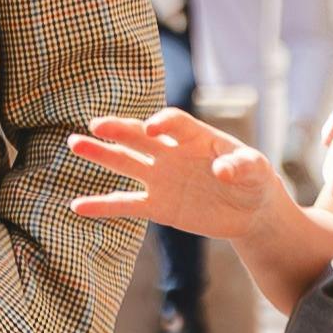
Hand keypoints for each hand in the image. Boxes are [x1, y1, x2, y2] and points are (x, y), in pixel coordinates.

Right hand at [68, 107, 284, 241]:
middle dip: (119, 130)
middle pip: (140, 137)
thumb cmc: (254, 180)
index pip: (174, 123)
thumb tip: (222, 170)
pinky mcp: (158, 205)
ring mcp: (162, 178)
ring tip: (74, 144)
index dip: (162, 122)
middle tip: (95, 126)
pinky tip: (77, 206)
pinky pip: (126, 203)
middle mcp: (172, 153)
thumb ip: (242, 164)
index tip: (152, 127)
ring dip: (101, 153)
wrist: (251, 210)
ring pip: (126, 163)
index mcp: (196, 137)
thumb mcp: (257, 169)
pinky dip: (102, 205)